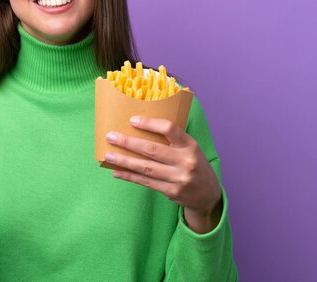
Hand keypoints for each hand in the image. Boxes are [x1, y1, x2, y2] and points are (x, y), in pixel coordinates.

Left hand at [105, 117, 221, 232]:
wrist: (208, 194)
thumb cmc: (194, 164)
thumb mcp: (190, 148)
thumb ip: (172, 139)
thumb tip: (139, 128)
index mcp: (190, 145)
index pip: (169, 129)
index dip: (149, 124)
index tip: (132, 120)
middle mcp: (185, 161)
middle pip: (152, 149)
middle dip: (128, 142)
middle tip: (110, 136)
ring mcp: (178, 178)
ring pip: (145, 168)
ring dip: (124, 161)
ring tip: (108, 155)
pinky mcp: (171, 191)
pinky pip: (145, 182)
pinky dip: (129, 176)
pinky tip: (117, 171)